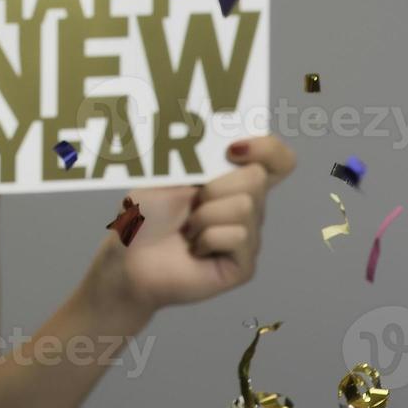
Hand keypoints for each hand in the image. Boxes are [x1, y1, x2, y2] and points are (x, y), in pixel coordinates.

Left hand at [86, 136, 296, 319]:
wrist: (129, 256)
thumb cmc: (146, 214)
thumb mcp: (170, 174)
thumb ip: (203, 158)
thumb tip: (234, 142)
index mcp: (233, 179)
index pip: (278, 160)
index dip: (266, 149)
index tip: (232, 149)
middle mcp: (248, 207)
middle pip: (257, 177)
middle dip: (214, 185)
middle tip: (190, 205)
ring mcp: (249, 237)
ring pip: (244, 206)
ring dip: (203, 215)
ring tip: (187, 230)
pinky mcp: (244, 265)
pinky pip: (236, 236)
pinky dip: (206, 239)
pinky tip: (194, 249)